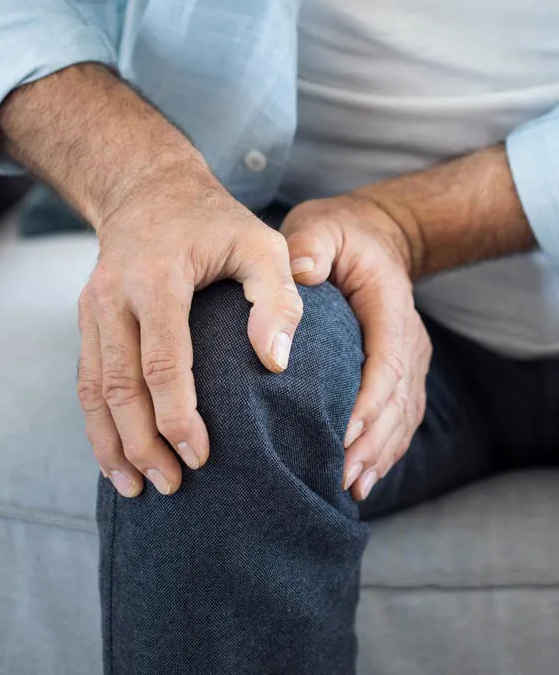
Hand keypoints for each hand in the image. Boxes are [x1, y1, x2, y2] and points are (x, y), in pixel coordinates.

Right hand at [77, 156, 302, 497]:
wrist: (150, 189)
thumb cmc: (215, 221)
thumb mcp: (261, 243)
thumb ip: (276, 297)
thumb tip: (274, 362)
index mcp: (156, 278)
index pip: (162, 362)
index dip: (178, 416)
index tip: (201, 456)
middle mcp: (113, 296)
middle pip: (118, 386)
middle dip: (142, 444)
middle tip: (172, 486)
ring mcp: (92, 308)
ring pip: (92, 389)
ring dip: (111, 443)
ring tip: (136, 487)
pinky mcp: (87, 319)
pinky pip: (86, 379)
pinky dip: (96, 422)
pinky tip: (114, 454)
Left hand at [280, 194, 430, 501]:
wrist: (374, 238)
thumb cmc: (340, 235)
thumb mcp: (321, 227)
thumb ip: (312, 245)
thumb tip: (302, 273)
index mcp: (389, 305)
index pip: (386, 359)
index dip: (369, 400)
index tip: (344, 433)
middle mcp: (407, 336)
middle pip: (398, 398)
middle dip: (372, 440)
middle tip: (341, 475)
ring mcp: (409, 357)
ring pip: (403, 414)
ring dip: (380, 452)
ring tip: (350, 485)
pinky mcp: (401, 371)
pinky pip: (400, 417)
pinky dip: (385, 448)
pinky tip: (363, 477)